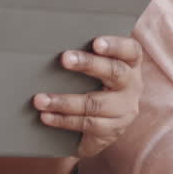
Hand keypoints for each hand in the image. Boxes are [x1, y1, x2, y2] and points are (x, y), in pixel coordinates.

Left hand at [33, 36, 142, 157]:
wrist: (102, 125)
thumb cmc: (95, 84)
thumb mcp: (97, 69)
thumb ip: (86, 55)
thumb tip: (54, 44)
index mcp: (130, 64)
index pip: (131, 50)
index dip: (115, 45)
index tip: (96, 43)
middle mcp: (132, 85)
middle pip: (114, 72)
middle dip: (88, 64)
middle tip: (64, 58)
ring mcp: (124, 110)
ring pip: (94, 104)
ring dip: (64, 101)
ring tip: (40, 99)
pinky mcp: (112, 130)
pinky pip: (86, 124)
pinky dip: (62, 119)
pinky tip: (46, 116)